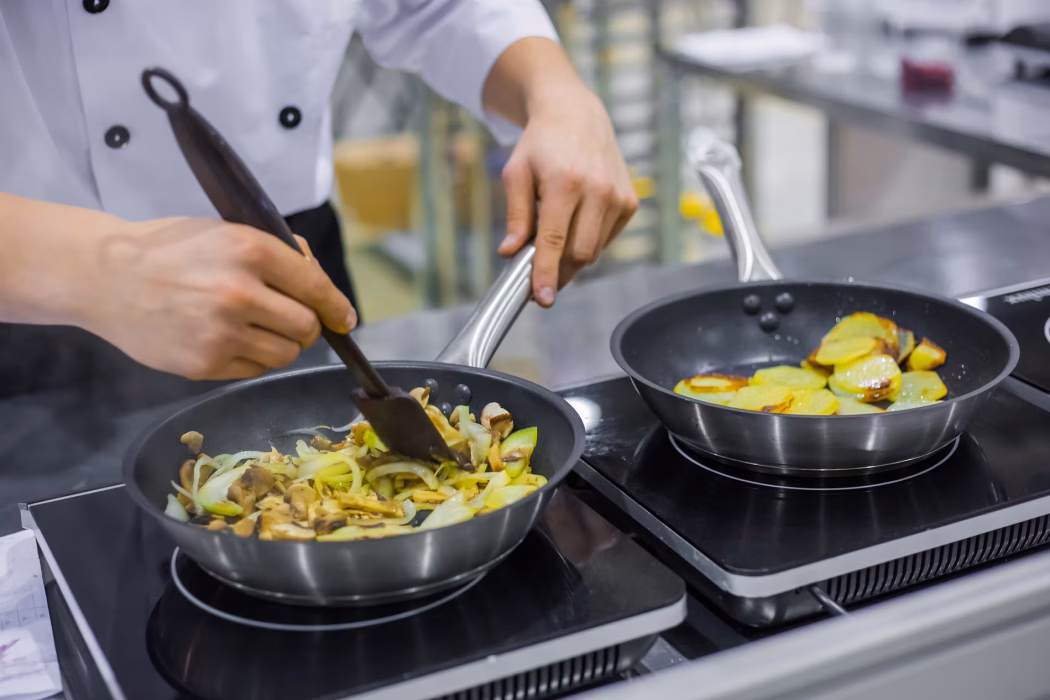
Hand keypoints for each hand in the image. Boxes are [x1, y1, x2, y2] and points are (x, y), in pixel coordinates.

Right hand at [80, 217, 355, 379]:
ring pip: (285, 353)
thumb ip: (276, 253)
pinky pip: (255, 369)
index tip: (345, 319)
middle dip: (306, 326)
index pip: (316, 288)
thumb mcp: (226, 232)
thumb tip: (318, 279)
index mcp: (251, 251)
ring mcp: (221, 332)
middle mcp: (240, 293)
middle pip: (306, 328)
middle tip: (290, 320)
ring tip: (254, 327)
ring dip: (280, 344)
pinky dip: (252, 357)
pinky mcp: (205, 363)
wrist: (106, 277)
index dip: (337, 308)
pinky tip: (228, 339)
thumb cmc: (171, 250)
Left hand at [497, 87, 637, 306]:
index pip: (555, 240)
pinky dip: (587, 241)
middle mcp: (598, 190)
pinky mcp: (630, 203)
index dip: (546, 273)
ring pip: (593, 251)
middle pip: (579, 254)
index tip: (542, 298)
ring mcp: (618, 197)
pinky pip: (605, 240)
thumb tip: (510, 252)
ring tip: (554, 237)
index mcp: (566, 182)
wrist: (577, 115)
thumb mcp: (516, 173)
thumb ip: (516, 215)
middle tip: (535, 274)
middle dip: (557, 271)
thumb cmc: (541, 144)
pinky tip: (576, 221)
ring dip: (571, 256)